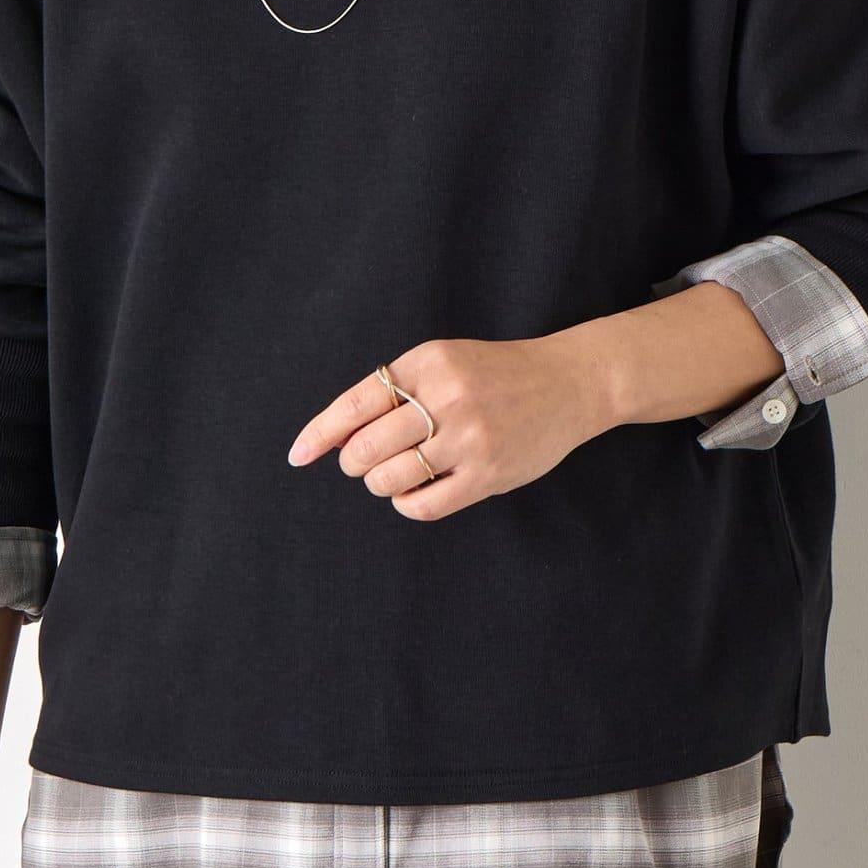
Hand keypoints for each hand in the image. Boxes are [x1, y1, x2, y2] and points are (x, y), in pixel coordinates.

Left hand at [287, 332, 610, 520]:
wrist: (569, 384)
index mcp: (427, 364)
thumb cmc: (495, 375)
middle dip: (354, 463)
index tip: (298, 456)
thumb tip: (338, 439)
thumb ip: (396, 390)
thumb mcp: (445, 362)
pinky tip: (414, 493)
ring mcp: (468, 438)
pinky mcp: (488, 474)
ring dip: (380, 483)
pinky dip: (406, 504)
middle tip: (362, 464)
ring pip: (390, 479)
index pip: (356, 403)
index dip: (320, 434)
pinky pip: (424, 505)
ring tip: (393, 476)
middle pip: (366, 448)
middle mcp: (446, 398)